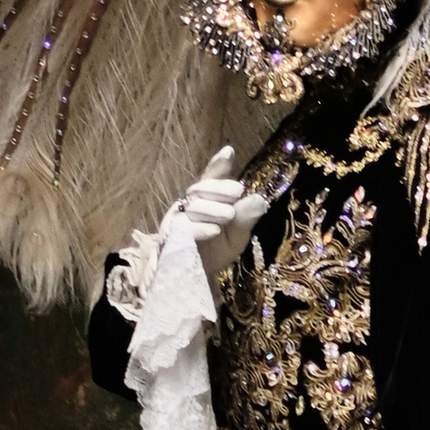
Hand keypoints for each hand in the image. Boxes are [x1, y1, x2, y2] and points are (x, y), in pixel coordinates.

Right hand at [175, 146, 268, 281]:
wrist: (198, 277)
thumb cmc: (217, 250)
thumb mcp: (237, 235)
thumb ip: (246, 217)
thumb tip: (260, 199)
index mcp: (207, 199)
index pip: (211, 177)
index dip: (218, 164)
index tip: (228, 151)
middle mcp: (189, 204)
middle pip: (200, 188)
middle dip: (219, 188)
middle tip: (238, 191)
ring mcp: (176, 220)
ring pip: (191, 206)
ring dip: (211, 209)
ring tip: (229, 215)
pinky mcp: (168, 239)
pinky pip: (182, 230)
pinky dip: (198, 229)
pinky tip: (213, 230)